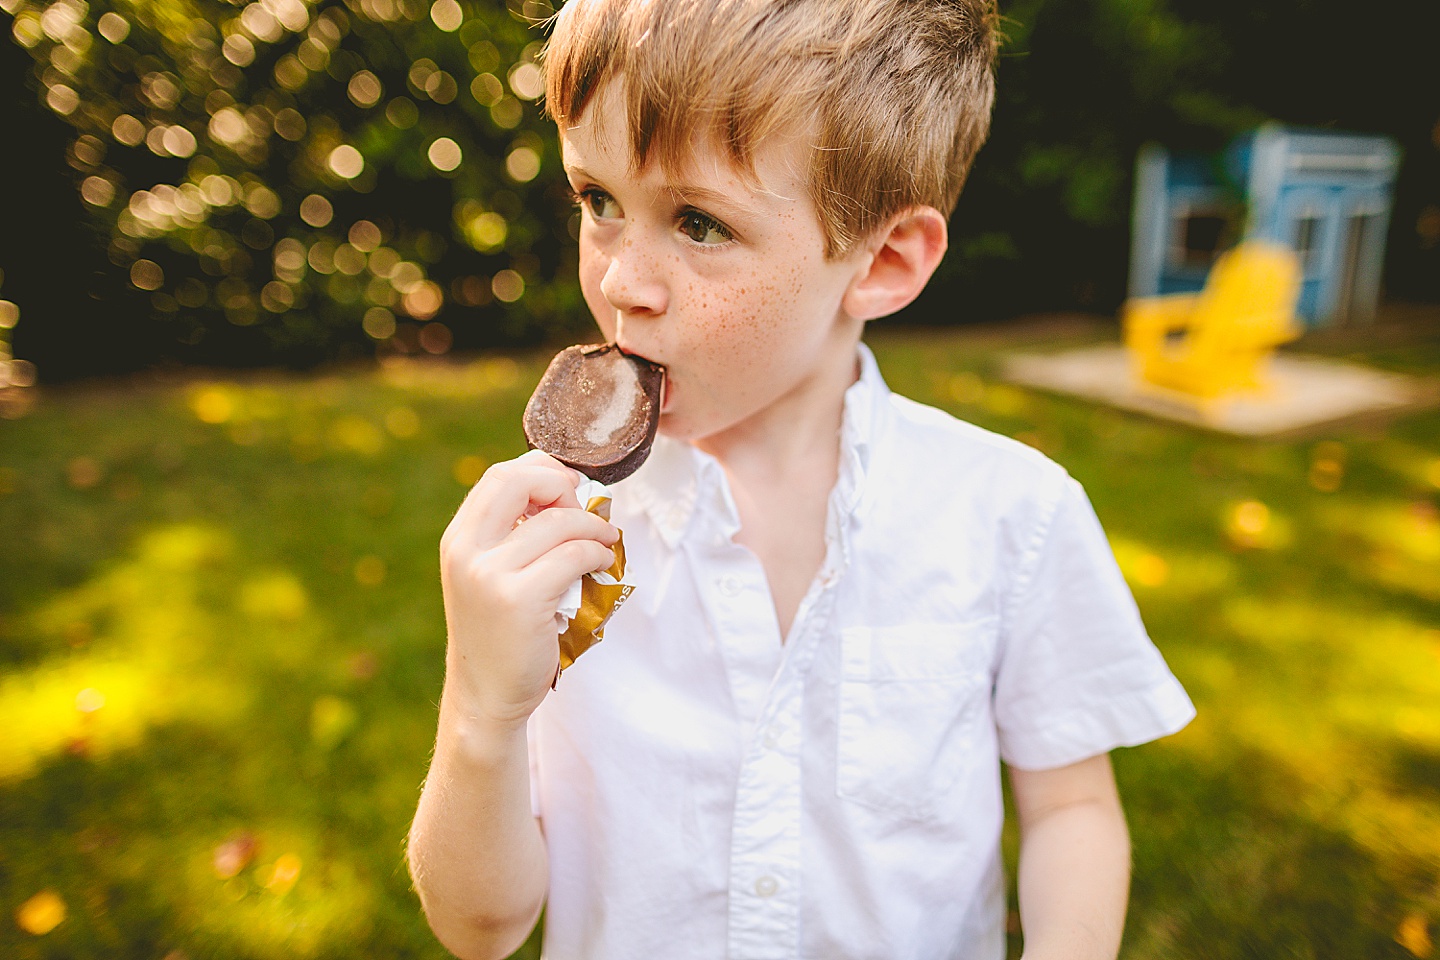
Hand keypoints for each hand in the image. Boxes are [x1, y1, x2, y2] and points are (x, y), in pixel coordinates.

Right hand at [439, 449, 619, 726]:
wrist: (485, 697)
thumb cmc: (499, 635)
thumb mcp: (488, 576)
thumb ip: (511, 536)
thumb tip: (563, 491)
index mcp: (458, 540)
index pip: (498, 476)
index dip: (540, 470)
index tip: (568, 487)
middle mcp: (467, 551)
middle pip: (518, 481)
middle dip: (561, 484)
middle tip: (585, 505)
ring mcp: (490, 576)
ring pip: (558, 522)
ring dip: (593, 526)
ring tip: (606, 540)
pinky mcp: (520, 600)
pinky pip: (573, 556)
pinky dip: (597, 553)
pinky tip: (601, 563)